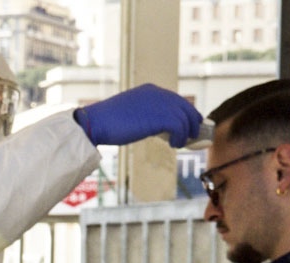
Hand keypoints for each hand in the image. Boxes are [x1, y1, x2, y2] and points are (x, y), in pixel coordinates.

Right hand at [73, 84, 202, 146]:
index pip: (177, 100)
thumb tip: (159, 126)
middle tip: (191, 137)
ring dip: (185, 134)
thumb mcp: (132, 112)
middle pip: (186, 107)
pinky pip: (180, 127)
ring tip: (178, 144)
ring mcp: (160, 104)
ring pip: (186, 118)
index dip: (186, 113)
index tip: (188, 126)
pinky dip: (180, 137)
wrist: (97, 122)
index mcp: (151, 90)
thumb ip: (147, 113)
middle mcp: (158, 93)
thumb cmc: (109, 122)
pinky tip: (172, 144)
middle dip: (192, 123)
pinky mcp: (160, 117)